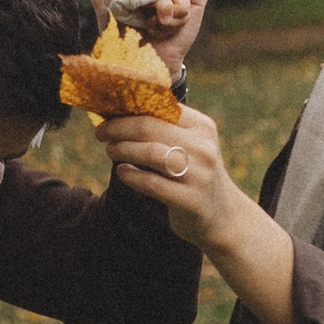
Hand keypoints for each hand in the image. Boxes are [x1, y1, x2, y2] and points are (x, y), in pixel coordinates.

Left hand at [91, 102, 238, 248]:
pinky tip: (122, 172)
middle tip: (101, 133)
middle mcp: (203, 148)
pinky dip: (131, 176)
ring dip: (123, 150)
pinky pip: (152, 184)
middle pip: (150, 128)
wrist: (222, 215)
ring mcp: (199, 175)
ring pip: (150, 153)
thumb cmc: (195, 174)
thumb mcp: (191, 146)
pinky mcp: (190, 200)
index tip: (109, 116)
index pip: (160, 108)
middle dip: (119, 128)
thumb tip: (121, 114)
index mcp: (202, 127)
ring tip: (110, 151)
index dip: (129, 111)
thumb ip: (165, 129)